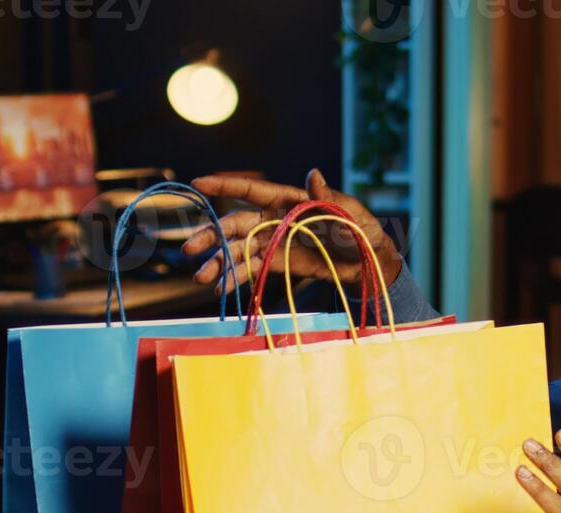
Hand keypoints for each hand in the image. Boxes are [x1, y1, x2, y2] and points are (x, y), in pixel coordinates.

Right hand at [180, 169, 402, 296]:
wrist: (370, 263)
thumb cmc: (363, 230)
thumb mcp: (349, 213)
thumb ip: (327, 198)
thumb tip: (313, 173)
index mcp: (289, 201)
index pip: (252, 191)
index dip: (225, 186)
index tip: (198, 183)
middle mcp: (275, 220)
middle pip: (236, 225)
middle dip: (211, 235)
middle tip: (190, 250)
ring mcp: (274, 243)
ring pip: (239, 250)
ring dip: (219, 263)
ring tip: (202, 278)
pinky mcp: (278, 264)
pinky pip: (252, 270)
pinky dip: (236, 280)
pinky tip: (221, 291)